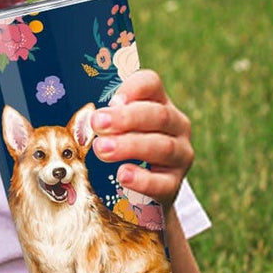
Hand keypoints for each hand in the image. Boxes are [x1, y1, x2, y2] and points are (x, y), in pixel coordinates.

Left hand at [90, 68, 193, 210]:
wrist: (141, 188)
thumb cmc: (122, 146)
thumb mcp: (114, 127)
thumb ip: (105, 116)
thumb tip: (92, 115)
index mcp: (158, 103)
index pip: (151, 84)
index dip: (132, 88)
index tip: (110, 99)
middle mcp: (176, 125)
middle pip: (158, 115)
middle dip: (125, 118)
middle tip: (97, 123)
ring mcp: (180, 154)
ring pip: (163, 147)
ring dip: (130, 146)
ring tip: (102, 149)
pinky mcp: (174, 183)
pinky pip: (163, 182)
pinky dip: (142, 179)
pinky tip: (122, 175)